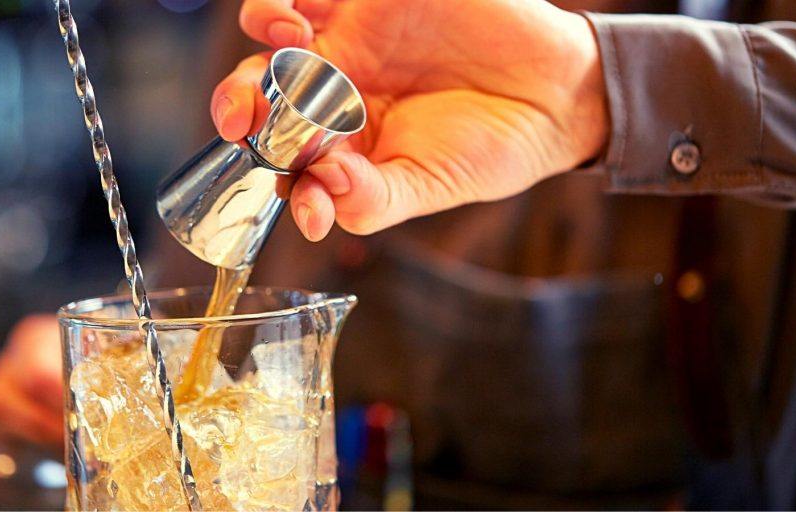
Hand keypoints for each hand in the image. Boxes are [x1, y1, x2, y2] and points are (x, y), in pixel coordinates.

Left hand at [212, 0, 608, 239]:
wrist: (557, 92)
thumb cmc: (494, 145)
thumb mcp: (431, 187)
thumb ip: (374, 201)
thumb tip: (323, 200)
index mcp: (338, 143)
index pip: (282, 159)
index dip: (277, 180)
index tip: (307, 208)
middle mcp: (331, 92)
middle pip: (258, 95)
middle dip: (238, 108)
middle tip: (242, 122)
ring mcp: (347, 41)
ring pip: (269, 38)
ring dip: (257, 46)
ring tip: (278, 56)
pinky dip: (282, 4)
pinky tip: (290, 26)